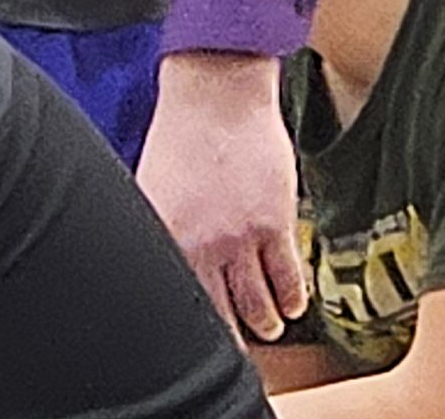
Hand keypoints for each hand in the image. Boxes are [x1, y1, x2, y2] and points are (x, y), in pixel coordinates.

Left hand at [138, 50, 308, 341]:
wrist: (216, 91)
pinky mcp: (275, 226)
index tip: (195, 346)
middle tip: (232, 353)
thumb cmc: (180, 135)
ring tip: (265, 326)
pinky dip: (291, 301)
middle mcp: (201, 245)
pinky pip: (290, 284)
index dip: (188, 334)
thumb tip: (160, 272)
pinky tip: (290, 305)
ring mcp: (241, 238)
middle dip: (228, 343)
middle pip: (220, 321)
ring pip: (259, 310)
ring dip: (264, 323)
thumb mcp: (153, 189)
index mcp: (163, 236)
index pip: (177, 307)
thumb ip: (160, 234)